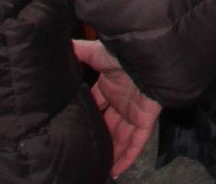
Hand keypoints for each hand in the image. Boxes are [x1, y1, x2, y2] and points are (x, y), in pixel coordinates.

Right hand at [71, 37, 160, 174]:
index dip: (84, 116)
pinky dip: (128, 156)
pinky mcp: (146, 119)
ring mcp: (134, 111)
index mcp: (109, 86)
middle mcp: (121, 101)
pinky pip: (137, 142)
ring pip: (121, 138)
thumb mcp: (98, 52)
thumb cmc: (127, 52)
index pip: (94, 105)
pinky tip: (117, 170)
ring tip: (97, 168)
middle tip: (82, 154)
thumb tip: (62, 46)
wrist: (153, 56)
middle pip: (107, 125)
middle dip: (97, 138)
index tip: (70, 128)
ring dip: (111, 153)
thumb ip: (80, 52)